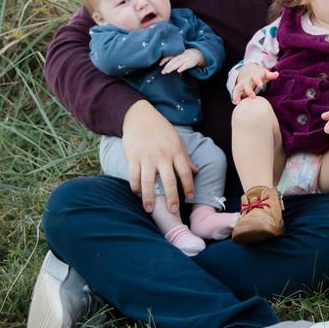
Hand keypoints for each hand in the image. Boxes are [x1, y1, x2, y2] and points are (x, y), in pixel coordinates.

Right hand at [121, 101, 196, 215]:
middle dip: (172, 198)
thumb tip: (196, 172)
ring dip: (149, 198)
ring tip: (150, 209)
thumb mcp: (177, 140)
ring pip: (149, 182)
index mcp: (176, 151)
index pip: (186, 172)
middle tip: (172, 211)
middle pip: (169, 181)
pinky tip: (137, 193)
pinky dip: (135, 187)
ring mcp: (147, 157)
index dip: (189, 186)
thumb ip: (185, 157)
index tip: (189, 197)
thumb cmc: (161, 129)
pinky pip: (133, 176)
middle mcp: (163, 156)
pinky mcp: (133, 157)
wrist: (139, 116)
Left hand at [160, 47, 205, 73]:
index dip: (164, 60)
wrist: (197, 54)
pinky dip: (182, 68)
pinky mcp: (190, 63)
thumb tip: (164, 64)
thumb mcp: (179, 56)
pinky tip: (178, 71)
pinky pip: (185, 66)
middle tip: (162, 72)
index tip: (160, 64)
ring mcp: (185, 59)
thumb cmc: (185, 56)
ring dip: (172, 68)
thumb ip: (172, 60)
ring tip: (167, 72)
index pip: (169, 57)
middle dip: (167, 67)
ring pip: (177, 63)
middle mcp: (180, 56)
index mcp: (177, 54)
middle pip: (172, 61)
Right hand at [231, 64, 278, 102]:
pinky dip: (235, 97)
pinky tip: (235, 103)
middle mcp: (247, 79)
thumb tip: (277, 74)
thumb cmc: (260, 74)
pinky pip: (236, 92)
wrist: (249, 70)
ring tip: (236, 102)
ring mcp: (242, 83)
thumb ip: (271, 75)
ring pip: (238, 88)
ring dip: (236, 94)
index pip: (256, 77)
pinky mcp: (239, 87)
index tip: (261, 86)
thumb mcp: (265, 73)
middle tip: (253, 97)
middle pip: (246, 84)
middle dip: (249, 90)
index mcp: (255, 75)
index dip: (258, 81)